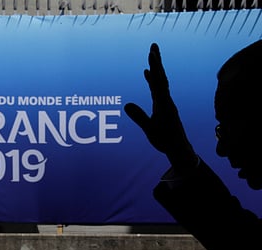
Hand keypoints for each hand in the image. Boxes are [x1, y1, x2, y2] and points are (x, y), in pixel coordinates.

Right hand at [124, 43, 197, 171]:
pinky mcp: (163, 105)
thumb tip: (126, 104)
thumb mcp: (150, 130)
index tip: (152, 54)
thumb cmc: (165, 141)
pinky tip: (147, 73)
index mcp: (164, 104)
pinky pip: (157, 88)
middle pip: (161, 76)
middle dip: (157, 61)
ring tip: (151, 54)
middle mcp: (166, 99)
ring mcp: (165, 101)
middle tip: (154, 46)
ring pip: (160, 81)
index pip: (159, 82)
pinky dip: (152, 79)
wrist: (178, 148)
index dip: (155, 67)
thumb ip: (139, 117)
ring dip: (156, 67)